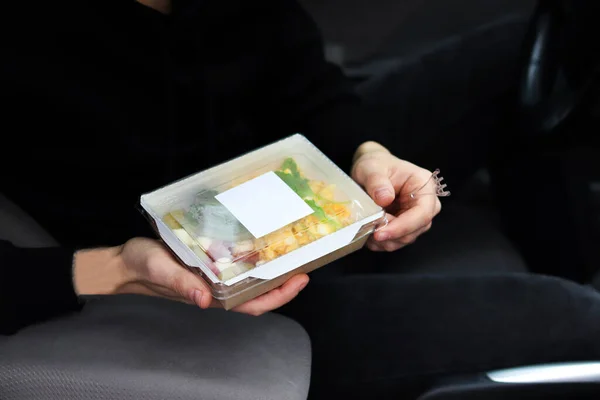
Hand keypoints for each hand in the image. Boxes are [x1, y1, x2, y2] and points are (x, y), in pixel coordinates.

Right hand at [74, 238, 308, 315]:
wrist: (126, 263)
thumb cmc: (142, 267)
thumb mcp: (161, 270)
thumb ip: (181, 284)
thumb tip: (204, 300)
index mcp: (210, 296)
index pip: (252, 303)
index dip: (278, 295)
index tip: (298, 280)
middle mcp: (217, 289)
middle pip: (258, 292)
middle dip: (284, 282)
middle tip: (305, 262)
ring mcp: (214, 276)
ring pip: (250, 278)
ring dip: (271, 268)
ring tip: (291, 251)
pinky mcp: (208, 262)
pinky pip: (236, 263)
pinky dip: (252, 256)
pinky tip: (262, 243)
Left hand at [351, 142, 441, 251]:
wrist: (371, 170)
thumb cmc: (375, 165)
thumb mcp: (371, 168)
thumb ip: (377, 182)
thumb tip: (385, 198)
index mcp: (424, 185)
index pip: (423, 213)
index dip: (403, 227)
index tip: (381, 233)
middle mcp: (426, 203)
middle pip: (416, 229)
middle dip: (392, 235)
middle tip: (369, 231)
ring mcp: (416, 216)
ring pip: (406, 238)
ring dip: (386, 241)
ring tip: (366, 231)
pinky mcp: (406, 226)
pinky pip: (397, 240)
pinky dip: (382, 243)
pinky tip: (368, 235)